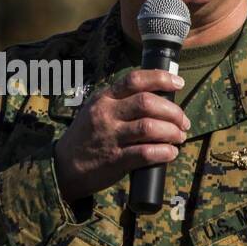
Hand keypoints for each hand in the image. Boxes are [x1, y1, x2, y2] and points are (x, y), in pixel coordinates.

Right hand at [53, 69, 189, 202]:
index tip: (179, 83)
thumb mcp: (96, 110)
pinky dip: (164, 152)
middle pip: (147, 103)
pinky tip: (170, 153)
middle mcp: (106, 114)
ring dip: (172, 132)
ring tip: (179, 136)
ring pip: (149, 128)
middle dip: (173, 111)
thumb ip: (120, 101)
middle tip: (183, 121)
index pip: (135, 80)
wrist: (63, 166)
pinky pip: (145, 153)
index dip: (160, 79)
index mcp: (104, 98)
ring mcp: (110, 137)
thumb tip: (159, 98)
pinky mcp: (114, 160)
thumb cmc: (86, 137)